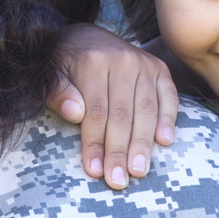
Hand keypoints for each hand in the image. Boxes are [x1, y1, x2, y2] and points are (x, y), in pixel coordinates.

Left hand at [48, 23, 177, 189]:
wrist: (86, 36)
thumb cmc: (64, 63)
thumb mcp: (50, 74)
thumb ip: (57, 92)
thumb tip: (74, 113)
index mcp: (93, 61)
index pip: (96, 111)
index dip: (95, 143)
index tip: (94, 171)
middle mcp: (122, 60)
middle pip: (122, 114)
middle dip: (119, 151)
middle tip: (118, 181)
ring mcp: (144, 63)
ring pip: (146, 110)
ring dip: (143, 143)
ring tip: (138, 171)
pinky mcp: (159, 69)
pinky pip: (168, 96)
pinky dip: (168, 119)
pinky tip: (164, 142)